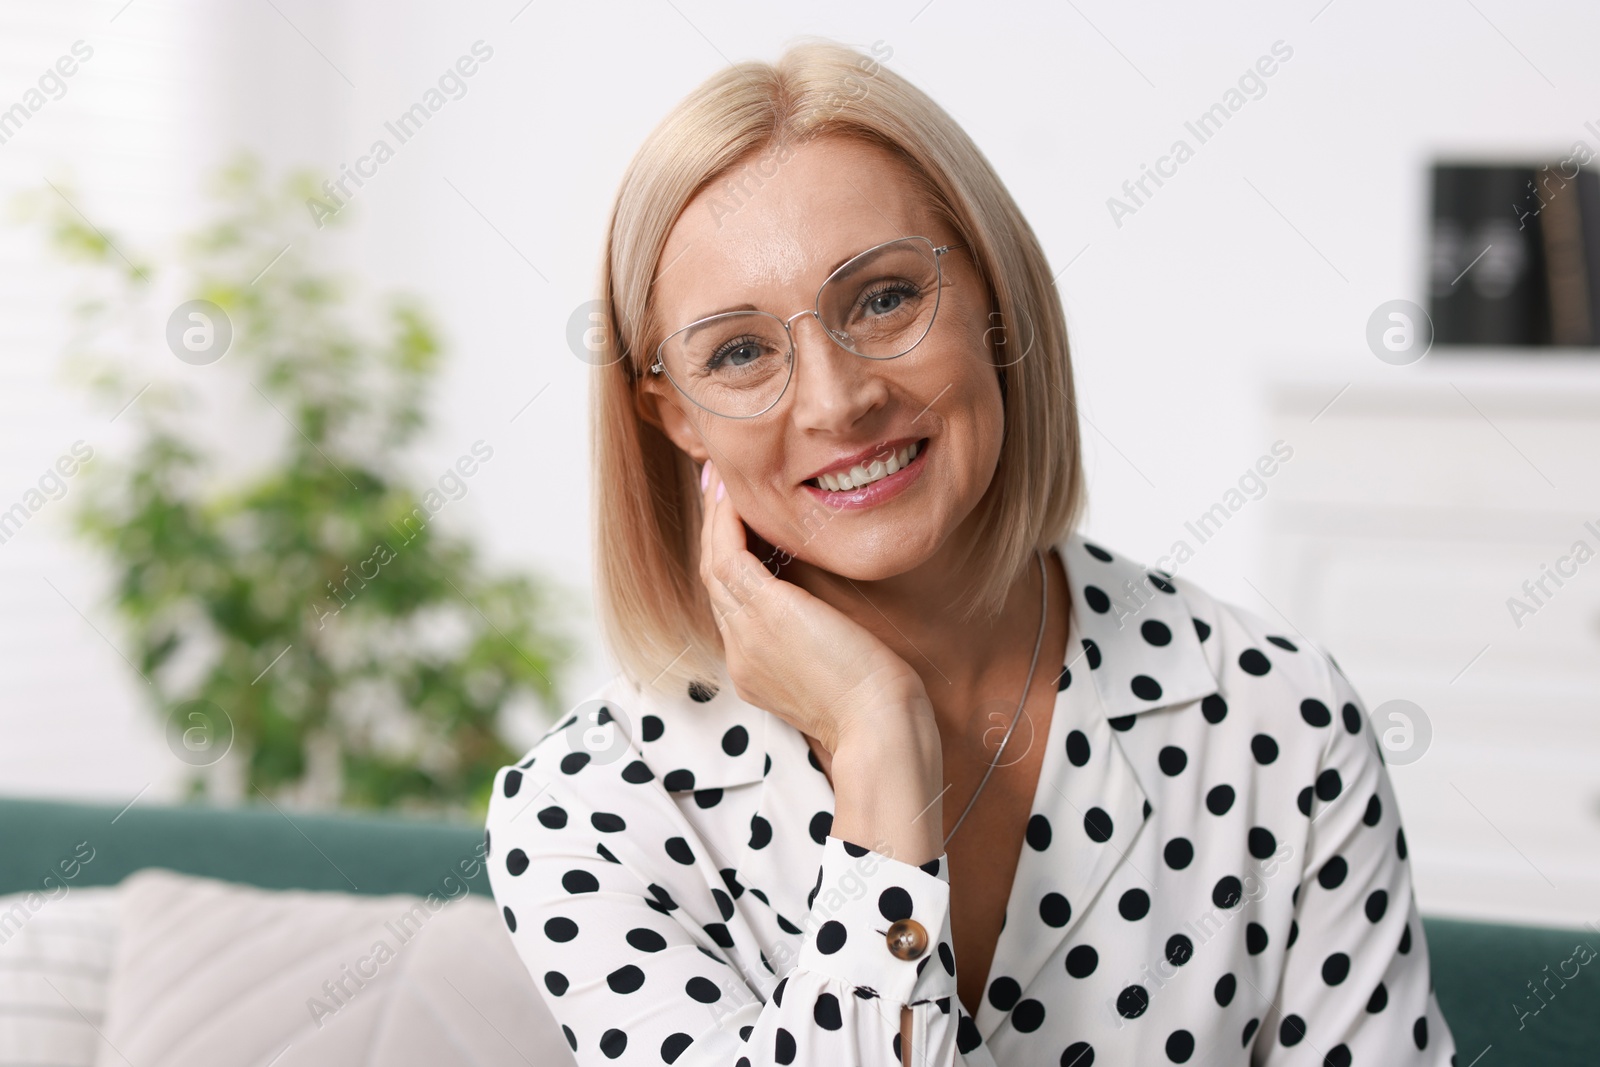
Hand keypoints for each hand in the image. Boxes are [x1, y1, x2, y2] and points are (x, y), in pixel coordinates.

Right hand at [696, 459, 931, 756]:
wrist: (879, 725)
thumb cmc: (878, 702)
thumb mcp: (838, 667)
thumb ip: (819, 639)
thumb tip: (826, 608)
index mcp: (755, 669)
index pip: (732, 606)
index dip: (730, 563)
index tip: (737, 530)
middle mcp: (741, 653)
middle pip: (714, 584)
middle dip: (714, 536)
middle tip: (718, 494)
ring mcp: (746, 634)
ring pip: (713, 567)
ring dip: (715, 522)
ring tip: (724, 486)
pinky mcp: (763, 613)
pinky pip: (728, 557)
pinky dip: (728, 525)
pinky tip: (736, 499)